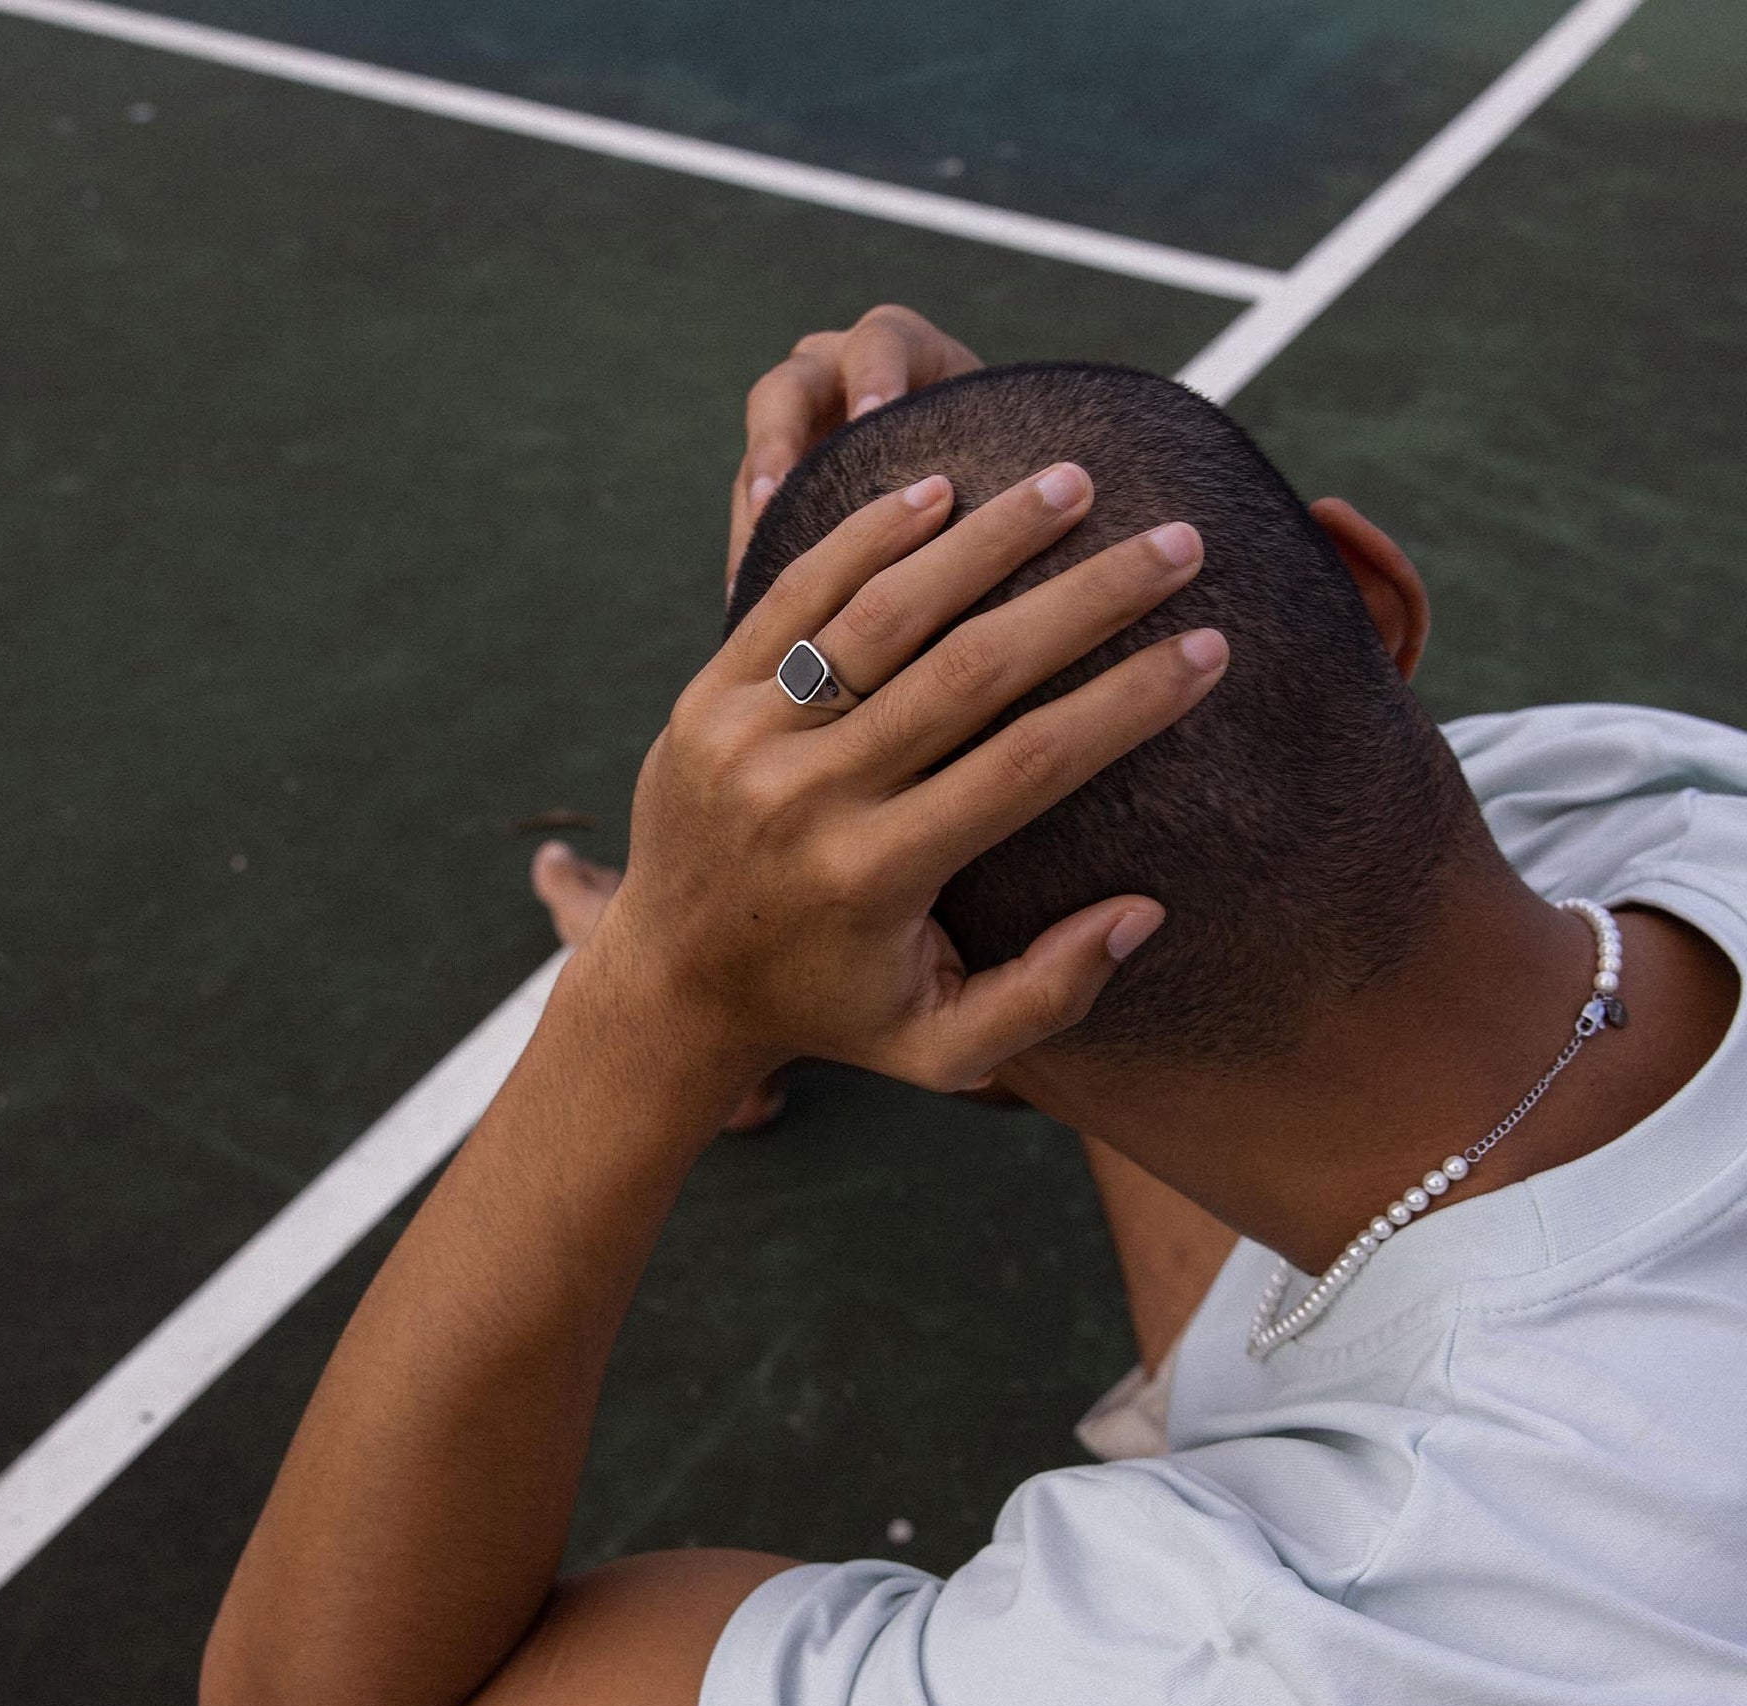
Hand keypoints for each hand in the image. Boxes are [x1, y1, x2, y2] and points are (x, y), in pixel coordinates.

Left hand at [588, 463, 1227, 1094]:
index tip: (1210, 648)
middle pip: (972, 670)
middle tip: (1177, 540)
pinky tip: (942, 487)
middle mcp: (810, 798)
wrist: (670, 982)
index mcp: (877, 876)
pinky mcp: (705, 697)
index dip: (1128, 701)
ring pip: (882, 612)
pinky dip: (868, 536)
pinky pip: (794, 597)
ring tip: (1072, 482)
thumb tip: (1143, 911)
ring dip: (986, 538)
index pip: (1029, 764)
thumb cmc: (830, 1010)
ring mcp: (748, 739)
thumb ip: (1046, 995)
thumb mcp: (939, 1047)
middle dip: (1088, 596)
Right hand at [728, 305, 982, 583]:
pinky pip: (751, 506)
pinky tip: (748, 595)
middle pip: (789, 388)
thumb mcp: (992, 446)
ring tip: (754, 551)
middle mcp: (835, 372)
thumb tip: (1044, 494)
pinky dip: (753, 547)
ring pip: (759, 452)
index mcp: (899, 348)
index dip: (875, 380)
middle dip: (780, 442)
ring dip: (756, 503)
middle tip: (777, 495)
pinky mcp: (774, 473)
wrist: (964, 486)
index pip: (879, 346)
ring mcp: (796, 422)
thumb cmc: (997, 462)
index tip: (874, 419)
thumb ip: (993, 459)